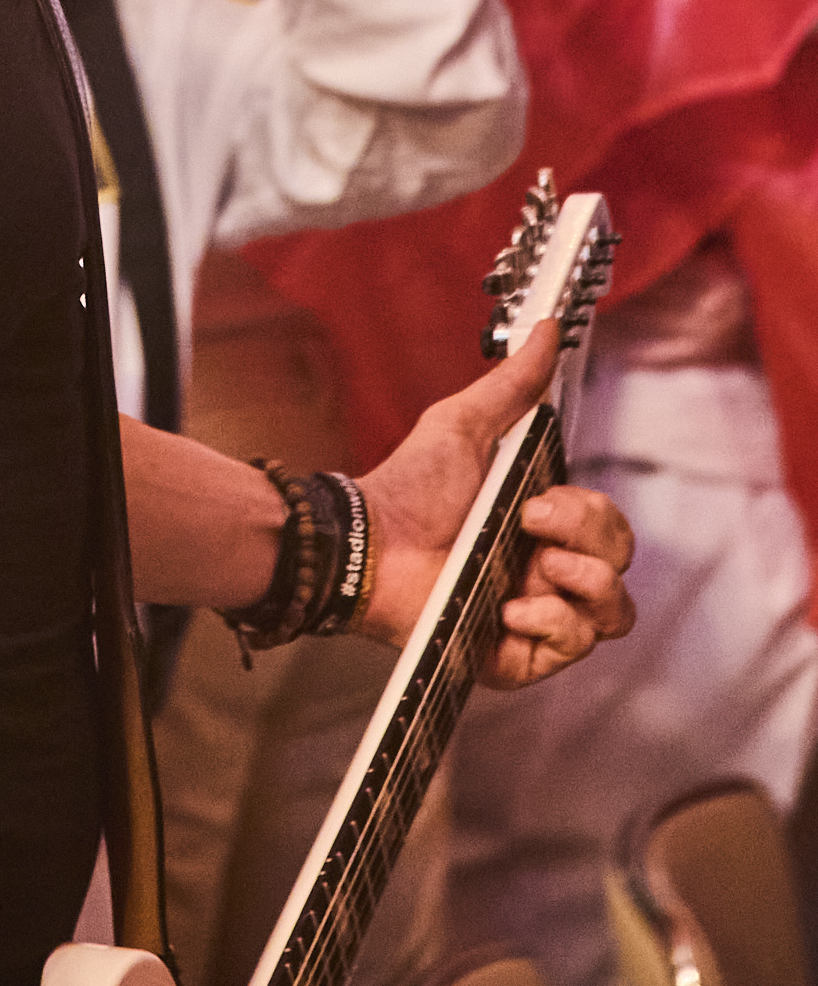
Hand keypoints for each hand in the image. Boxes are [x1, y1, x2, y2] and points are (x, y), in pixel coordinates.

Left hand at [359, 325, 635, 682]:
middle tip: (532, 526)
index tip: (536, 498)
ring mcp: (534, 616)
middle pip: (617, 570)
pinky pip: (568, 650)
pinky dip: (550, 626)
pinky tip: (510, 606)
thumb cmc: (410, 487)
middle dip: (591, 544)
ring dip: (584, 588)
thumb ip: (512, 384)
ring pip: (610, 616)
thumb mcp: (466, 425)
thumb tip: (547, 330)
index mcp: (541, 527)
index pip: (609, 531)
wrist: (368, 543)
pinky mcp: (515, 655)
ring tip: (536, 569)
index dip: (588, 516)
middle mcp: (545, 573)